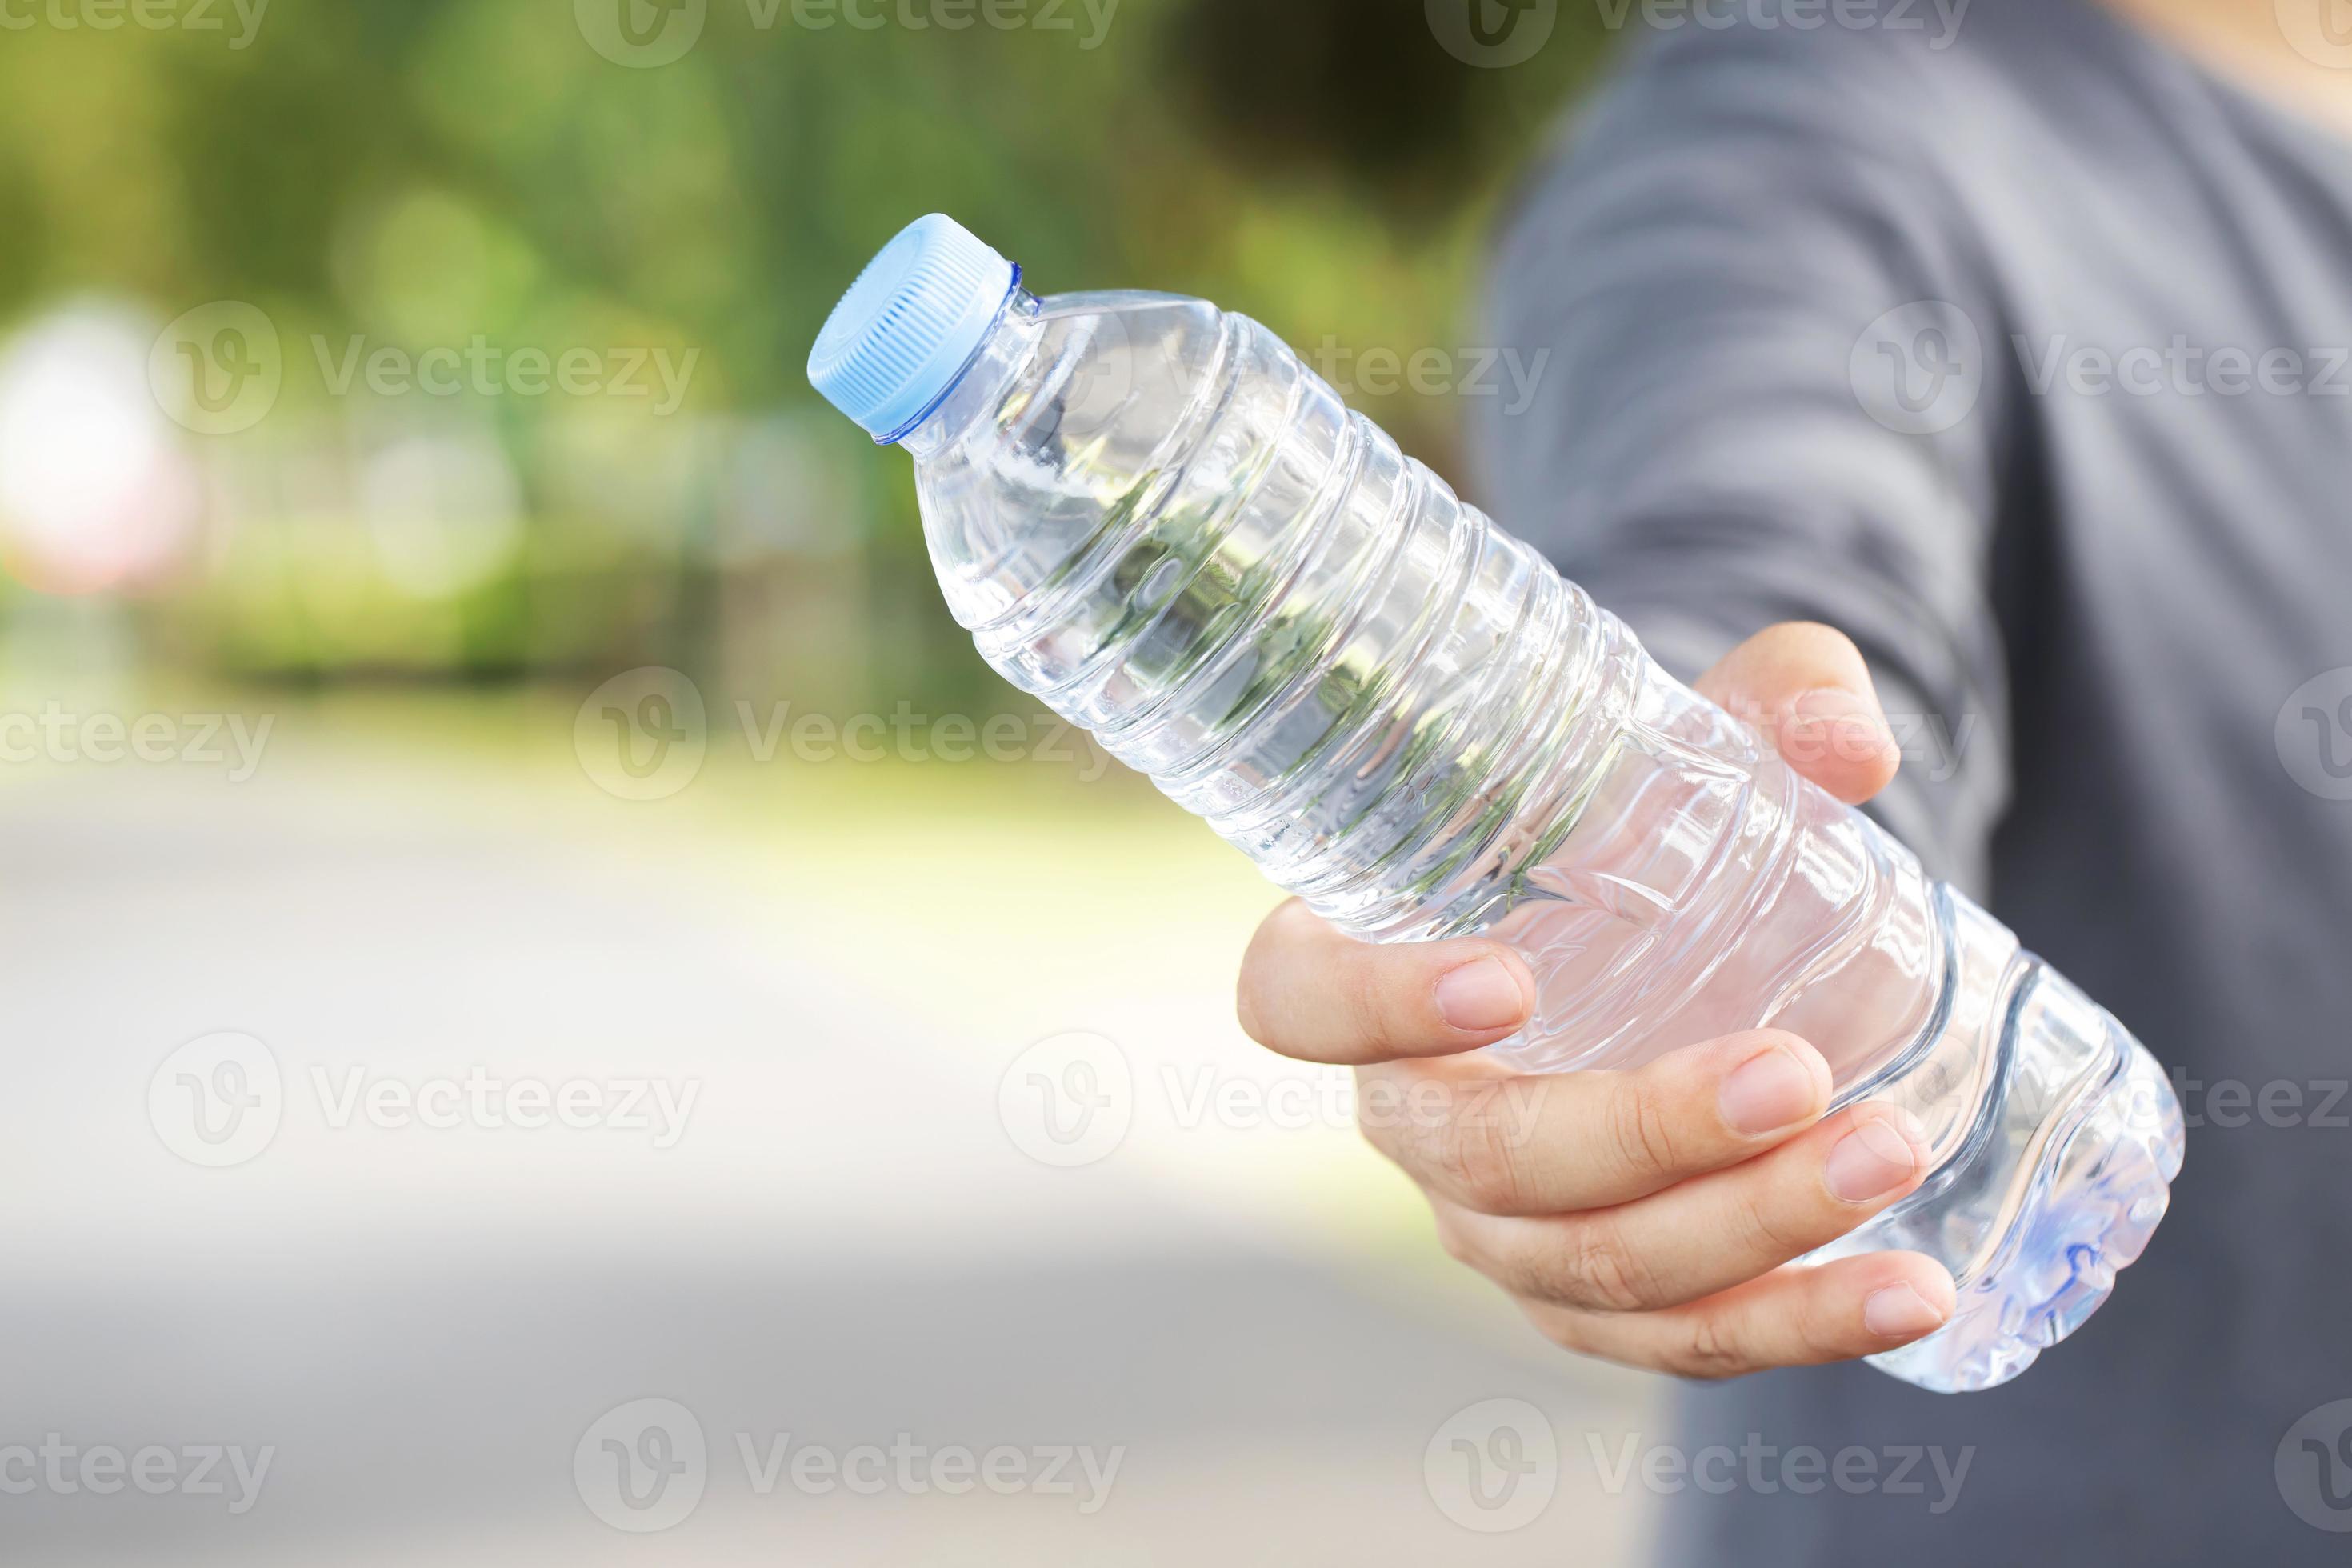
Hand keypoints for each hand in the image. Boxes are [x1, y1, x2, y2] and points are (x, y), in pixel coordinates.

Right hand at [1234, 622, 1955, 1377]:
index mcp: (1367, 963)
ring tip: (1890, 1154)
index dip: (1372, 1006)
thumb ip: (1769, 705)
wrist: (1700, 937)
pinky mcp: (1600, 1302)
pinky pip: (1677, 1343)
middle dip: (1640, 1133)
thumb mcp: (1697, 741)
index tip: (1506, 978)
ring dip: (1747, 1228)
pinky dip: (1797, 1324)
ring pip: (1590, 1269)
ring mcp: (1501, 1226)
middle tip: (1792, 1073)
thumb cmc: (1647, 823)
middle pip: (1482, 1162)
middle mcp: (1414, 1114)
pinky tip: (1910, 1290)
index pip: (1297, 1002)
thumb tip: (1853, 742)